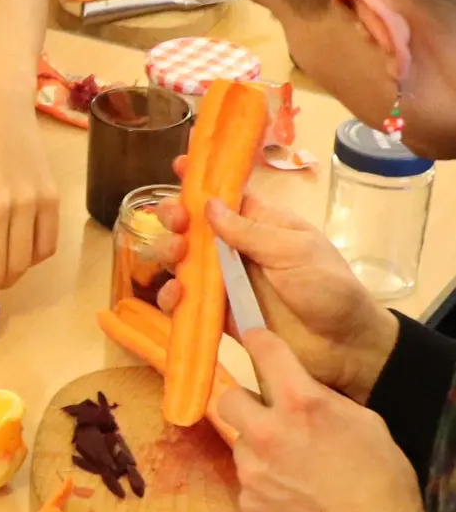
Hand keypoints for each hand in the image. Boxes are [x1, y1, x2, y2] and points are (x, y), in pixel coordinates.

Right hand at [155, 190, 397, 401]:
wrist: (342, 345)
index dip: (201, 181)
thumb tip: (209, 206)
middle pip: (195, 228)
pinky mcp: (219, 314)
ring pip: (183, 262)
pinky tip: (175, 295)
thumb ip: (250, 232)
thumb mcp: (294, 251)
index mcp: (262, 225)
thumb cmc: (328, 288)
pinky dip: (172, 298)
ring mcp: (226, 283)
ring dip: (169, 254)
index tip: (178, 166)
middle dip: (176, 219)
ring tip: (174, 256)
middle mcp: (238, 250)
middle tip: (174, 222)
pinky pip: (186, 303)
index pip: (226, 196)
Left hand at [218, 331, 423, 511]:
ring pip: (240, 442)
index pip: (265, 353)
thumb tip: (303, 393)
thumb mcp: (365, 423)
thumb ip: (324, 402)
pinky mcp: (245, 500)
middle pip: (227, 399)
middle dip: (244, 403)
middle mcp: (267, 430)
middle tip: (266, 416)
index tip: (251, 339)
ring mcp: (251, 467)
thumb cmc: (380, 477)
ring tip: (289, 466)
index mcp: (301, 402)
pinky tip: (288, 493)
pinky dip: (263, 482)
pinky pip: (246, 479)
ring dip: (257, 446)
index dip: (257, 342)